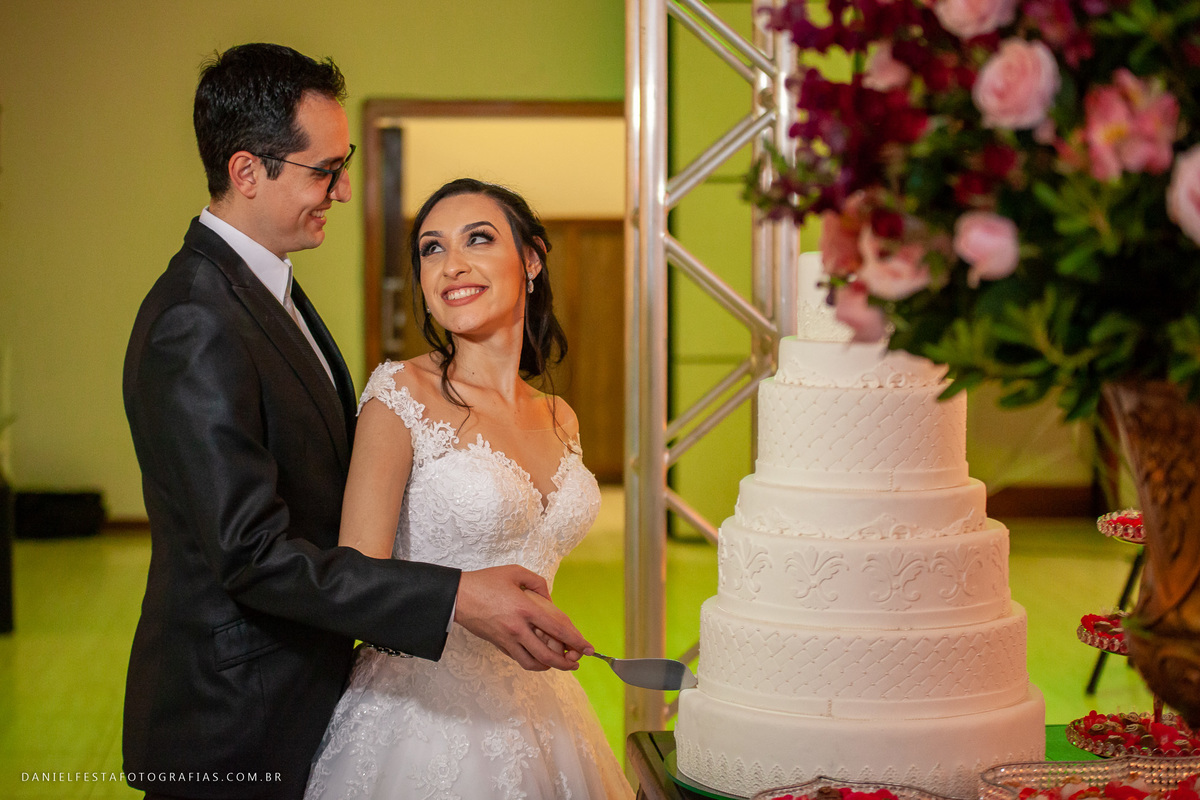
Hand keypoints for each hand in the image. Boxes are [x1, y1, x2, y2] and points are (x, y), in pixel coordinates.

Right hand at [454, 564, 592, 670]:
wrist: (457, 597)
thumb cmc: (485, 582)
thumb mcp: (515, 572)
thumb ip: (538, 583)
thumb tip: (549, 599)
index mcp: (525, 609)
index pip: (558, 629)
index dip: (576, 640)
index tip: (588, 647)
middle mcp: (518, 628)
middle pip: (548, 654)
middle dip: (566, 662)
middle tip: (577, 662)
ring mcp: (507, 640)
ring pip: (533, 663)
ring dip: (550, 667)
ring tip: (561, 664)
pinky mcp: (498, 645)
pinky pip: (520, 659)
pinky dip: (533, 662)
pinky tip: (541, 658)